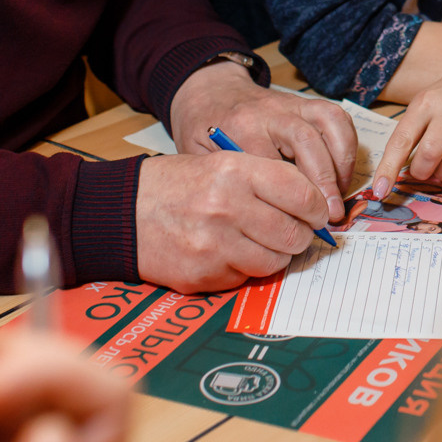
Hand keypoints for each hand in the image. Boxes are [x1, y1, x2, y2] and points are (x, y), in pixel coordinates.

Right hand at [134, 150, 327, 292]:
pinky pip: (246, 278)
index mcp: (235, 171)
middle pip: (294, 234)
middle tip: (293, 231)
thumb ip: (266, 180)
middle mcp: (226, 207)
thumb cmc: (178, 185)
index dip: (317, 208)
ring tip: (259, 241)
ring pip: (275, 262)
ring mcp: (214, 245)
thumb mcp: (221, 163)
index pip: (302, 194)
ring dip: (275, 255)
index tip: (317, 213)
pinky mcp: (204, 275)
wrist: (123, 212)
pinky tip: (229, 252)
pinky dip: (245, 268)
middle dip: (301, 236)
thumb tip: (314, 207)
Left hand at [168, 61, 356, 223]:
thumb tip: (257, 226)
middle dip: (324, 182)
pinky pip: (337, 117)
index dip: (290, 197)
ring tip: (340, 194)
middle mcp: (270, 112)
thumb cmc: (203, 130)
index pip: (272, 164)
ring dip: (342, 161)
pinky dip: (347, 145)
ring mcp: (291, 104)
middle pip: (306, 141)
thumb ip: (226, 185)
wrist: (210, 92)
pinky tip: (342, 173)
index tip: (298, 225)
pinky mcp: (306, 102)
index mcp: (241, 127)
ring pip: (329, 123)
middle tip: (330, 215)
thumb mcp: (198, 159)